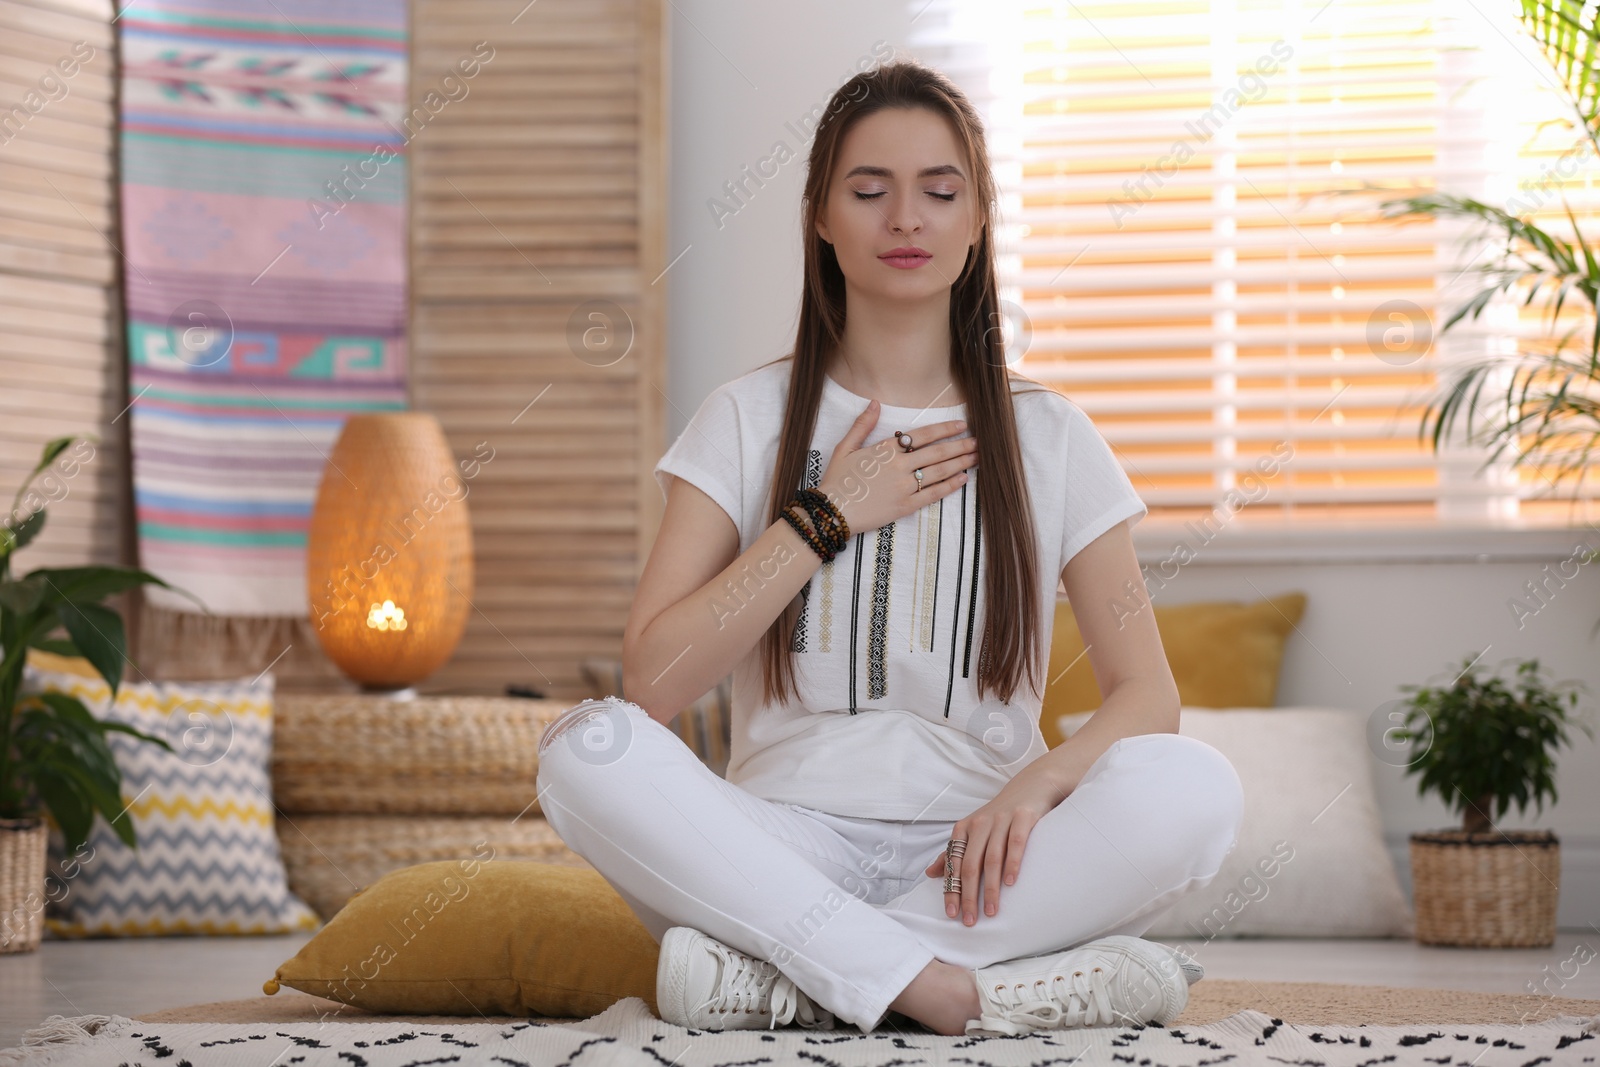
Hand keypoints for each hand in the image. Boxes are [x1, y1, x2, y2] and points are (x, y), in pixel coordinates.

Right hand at [814, 400, 977, 535]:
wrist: (832, 512)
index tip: (962, 425)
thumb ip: (863, 425)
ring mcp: (904, 487)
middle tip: (979, 442)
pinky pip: (932, 494)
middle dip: (961, 446)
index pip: (923, 435)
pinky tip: (963, 479)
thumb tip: (874, 402)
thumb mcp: (846, 448)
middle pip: (937, 453)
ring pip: (939, 472)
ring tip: (977, 457)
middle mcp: (899, 466)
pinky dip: (950, 486)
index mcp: (886, 450)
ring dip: (961, 463)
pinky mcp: (905, 506)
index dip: (945, 429)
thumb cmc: (837, 479)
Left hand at [924, 762, 1061, 924]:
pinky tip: (1011, 883)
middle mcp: (980, 824)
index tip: (952, 913)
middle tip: (970, 920)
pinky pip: (1016, 842)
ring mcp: (1001, 819)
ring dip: (991, 888)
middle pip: (970, 864)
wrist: (1030, 786)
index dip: (951, 889)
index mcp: (964, 829)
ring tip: (992, 911)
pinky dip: (1012, 863)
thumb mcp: (972, 830)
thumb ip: (952, 852)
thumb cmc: (998, 815)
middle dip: (969, 895)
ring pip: (992, 858)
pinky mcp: (1023, 817)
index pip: (954, 864)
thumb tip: (930, 874)